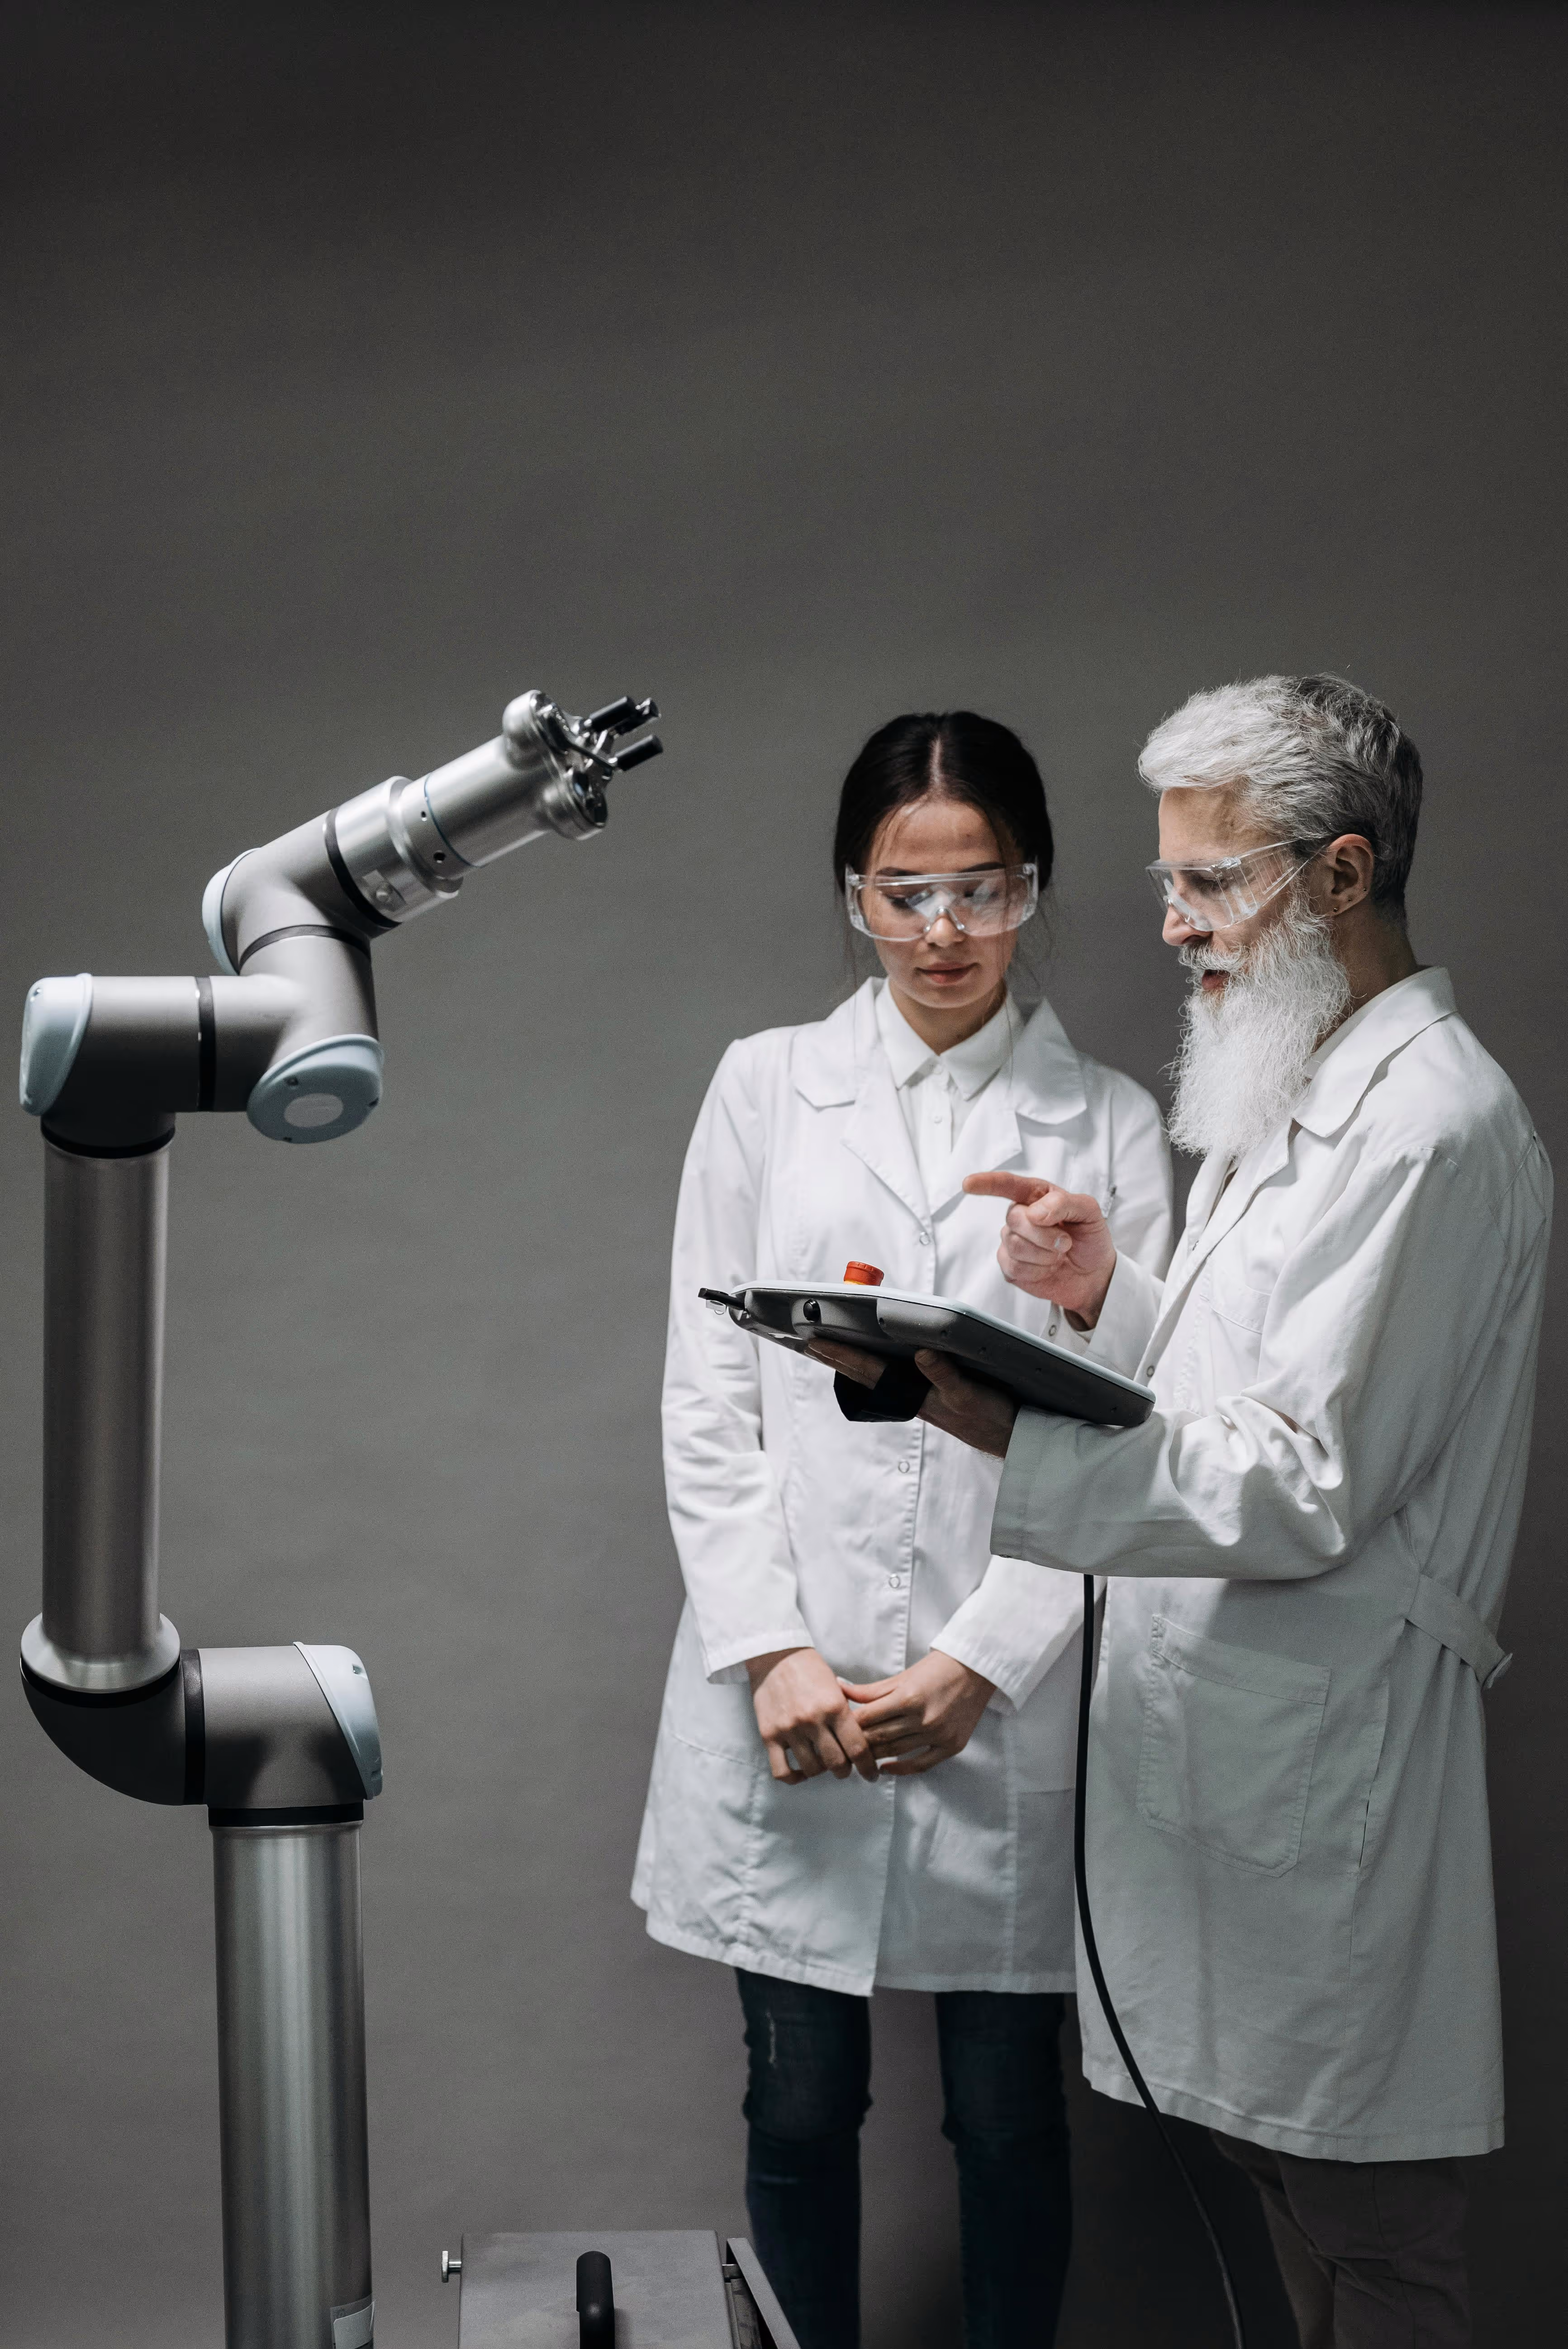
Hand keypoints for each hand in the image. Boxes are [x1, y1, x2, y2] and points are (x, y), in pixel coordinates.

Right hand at [746, 1647, 878, 1784]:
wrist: (775, 1656)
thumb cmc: (809, 1670)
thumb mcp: (837, 1688)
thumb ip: (847, 1715)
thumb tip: (859, 1745)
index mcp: (834, 1706)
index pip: (857, 1749)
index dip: (868, 1768)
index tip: (871, 1775)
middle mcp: (812, 1720)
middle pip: (837, 1763)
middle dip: (845, 1770)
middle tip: (844, 1767)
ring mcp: (789, 1729)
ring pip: (812, 1769)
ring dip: (821, 1771)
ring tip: (822, 1763)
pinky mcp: (769, 1735)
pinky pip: (781, 1771)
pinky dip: (794, 1778)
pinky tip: (801, 1772)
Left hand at [803, 1339, 1017, 1456]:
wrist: (1009, 1439)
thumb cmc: (990, 1418)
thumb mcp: (969, 1396)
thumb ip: (945, 1375)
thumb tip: (922, 1353)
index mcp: (914, 1394)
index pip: (870, 1370)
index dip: (842, 1355)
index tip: (815, 1341)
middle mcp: (910, 1395)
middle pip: (864, 1373)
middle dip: (836, 1357)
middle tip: (808, 1342)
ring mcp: (918, 1396)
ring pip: (876, 1376)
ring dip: (851, 1362)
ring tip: (829, 1350)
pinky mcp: (929, 1395)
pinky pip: (893, 1378)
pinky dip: (875, 1367)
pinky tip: (871, 1362)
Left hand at [839, 1651, 995, 1775]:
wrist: (973, 1671)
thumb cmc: (934, 1669)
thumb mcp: (901, 1676)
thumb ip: (870, 1690)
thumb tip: (839, 1689)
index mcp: (908, 1697)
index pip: (867, 1718)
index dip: (849, 1725)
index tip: (837, 1729)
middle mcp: (923, 1718)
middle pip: (879, 1737)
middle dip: (858, 1743)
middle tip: (843, 1748)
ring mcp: (938, 1734)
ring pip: (896, 1751)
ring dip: (875, 1756)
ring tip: (859, 1758)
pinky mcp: (951, 1746)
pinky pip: (921, 1765)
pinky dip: (901, 1769)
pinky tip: (886, 1768)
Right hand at [963, 1171, 1116, 1325]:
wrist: (1094, 1276)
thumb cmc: (1090, 1239)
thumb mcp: (1089, 1212)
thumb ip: (1064, 1202)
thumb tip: (1034, 1212)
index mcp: (1037, 1196)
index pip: (1007, 1185)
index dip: (986, 1183)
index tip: (968, 1184)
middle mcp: (1021, 1216)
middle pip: (1014, 1218)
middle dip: (1044, 1234)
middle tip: (1065, 1242)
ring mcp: (1013, 1241)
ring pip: (1013, 1244)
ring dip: (1044, 1254)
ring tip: (1058, 1255)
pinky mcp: (1011, 1267)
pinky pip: (1013, 1266)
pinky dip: (1037, 1270)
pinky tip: (1048, 1268)